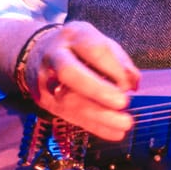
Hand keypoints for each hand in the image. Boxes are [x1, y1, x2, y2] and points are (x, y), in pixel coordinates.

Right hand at [23, 21, 139, 141]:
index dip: (114, 69)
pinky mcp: (44, 101)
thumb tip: (133, 82)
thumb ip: (119, 61)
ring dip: (99, 115)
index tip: (128, 85)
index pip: (94, 50)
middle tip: (122, 103)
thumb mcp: (100, 43)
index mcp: (74, 36)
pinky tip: (115, 133)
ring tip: (124, 124)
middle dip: (98, 90)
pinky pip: (69, 116)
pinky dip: (95, 127)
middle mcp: (55, 56)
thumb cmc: (79, 50)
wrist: (37, 54)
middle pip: (70, 73)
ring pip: (68, 100)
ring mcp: (45, 80)